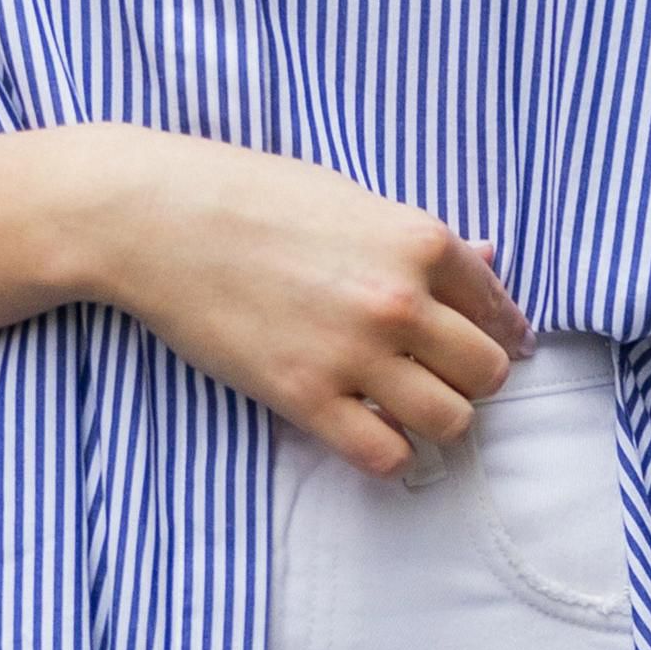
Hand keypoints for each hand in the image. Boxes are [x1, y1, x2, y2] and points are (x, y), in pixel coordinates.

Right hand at [59, 125, 528, 474]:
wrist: (153, 216)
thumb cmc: (247, 194)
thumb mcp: (345, 198)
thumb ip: (420, 242)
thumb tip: (489, 263)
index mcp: (416, 241)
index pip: (497, 309)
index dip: (496, 331)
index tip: (486, 344)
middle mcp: (397, 300)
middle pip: (487, 372)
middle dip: (469, 377)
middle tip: (435, 371)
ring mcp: (352, 353)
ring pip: (451, 420)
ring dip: (434, 417)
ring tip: (402, 404)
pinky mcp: (304, 396)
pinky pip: (386, 455)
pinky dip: (387, 452)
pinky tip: (365, 428)